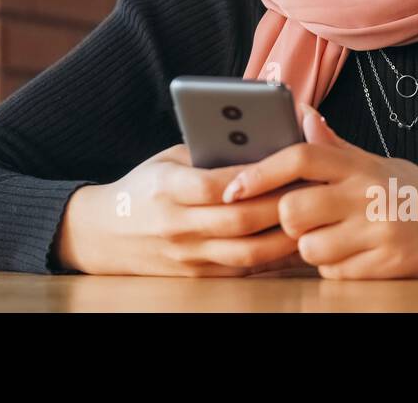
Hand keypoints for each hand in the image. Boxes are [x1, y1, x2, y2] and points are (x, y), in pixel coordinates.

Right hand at [55, 144, 310, 276]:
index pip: (215, 185)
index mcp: (167, 187)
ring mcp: (187, 254)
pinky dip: (272, 258)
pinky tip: (292, 243)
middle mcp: (176, 224)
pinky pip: (243, 269)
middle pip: (239, 220)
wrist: (106, 233)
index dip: (254, 178)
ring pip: (247, 252)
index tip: (286, 164)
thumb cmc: (144, 188)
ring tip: (309, 219)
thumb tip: (259, 144)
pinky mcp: (196, 275)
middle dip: (281, 206)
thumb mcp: (167, 160)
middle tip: (311, 190)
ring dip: (284, 238)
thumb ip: (207, 155)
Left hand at [221, 105, 417, 278]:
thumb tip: (303, 115)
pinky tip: (355, 254)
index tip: (233, 186)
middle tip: (301, 220)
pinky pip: (334, 271)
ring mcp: (378, 230)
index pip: (300, 156)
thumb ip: (335, 147)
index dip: (261, 172)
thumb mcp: (377, 163)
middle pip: (294, 209)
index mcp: (360, 165)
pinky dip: (335, 267)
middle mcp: (368, 195)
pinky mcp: (388, 264)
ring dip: (311, 248)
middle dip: (287, 220)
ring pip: (309, 247)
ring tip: (335, 237)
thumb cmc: (416, 194)